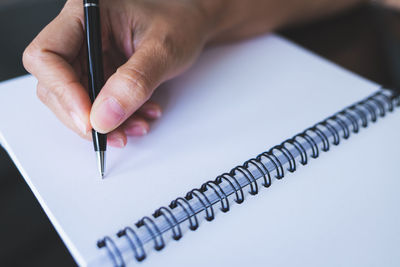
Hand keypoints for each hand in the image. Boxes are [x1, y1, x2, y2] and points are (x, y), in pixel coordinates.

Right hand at [23, 0, 212, 146]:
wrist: (192, 27)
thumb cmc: (179, 24)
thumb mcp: (162, 50)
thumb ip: (134, 82)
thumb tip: (103, 117)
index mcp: (86, 13)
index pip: (47, 55)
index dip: (63, 91)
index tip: (89, 120)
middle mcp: (80, 34)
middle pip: (54, 84)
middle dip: (85, 116)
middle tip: (114, 134)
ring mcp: (88, 57)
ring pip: (75, 101)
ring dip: (104, 123)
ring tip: (138, 125)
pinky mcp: (99, 74)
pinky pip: (95, 105)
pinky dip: (116, 119)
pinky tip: (139, 117)